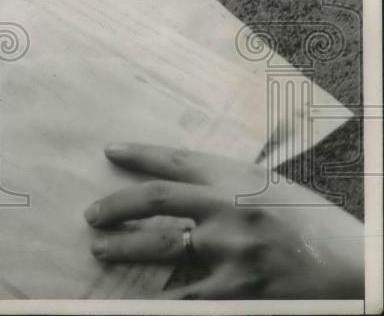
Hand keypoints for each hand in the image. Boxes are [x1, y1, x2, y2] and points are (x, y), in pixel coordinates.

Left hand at [84, 143, 364, 298]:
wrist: (358, 267)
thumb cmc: (316, 227)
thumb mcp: (273, 190)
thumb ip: (230, 187)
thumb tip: (187, 190)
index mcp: (240, 178)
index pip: (176, 160)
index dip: (139, 153)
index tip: (110, 152)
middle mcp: (231, 208)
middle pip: (156, 198)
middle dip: (117, 206)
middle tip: (92, 215)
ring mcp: (233, 249)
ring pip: (161, 246)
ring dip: (124, 248)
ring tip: (101, 250)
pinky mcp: (239, 288)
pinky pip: (185, 294)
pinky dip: (156, 296)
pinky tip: (133, 297)